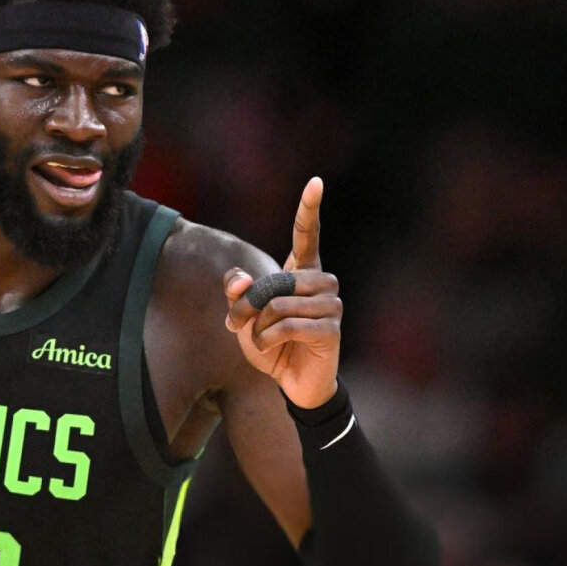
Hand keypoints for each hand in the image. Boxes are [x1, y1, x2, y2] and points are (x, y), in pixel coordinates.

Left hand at [223, 176, 341, 408]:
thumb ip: (238, 293)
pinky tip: (271, 348)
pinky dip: (268, 339)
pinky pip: (288, 325)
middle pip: (274, 280)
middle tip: (234, 325)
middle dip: (246, 305)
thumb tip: (238, 279)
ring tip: (259, 340)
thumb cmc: (272, 345)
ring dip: (257, 326)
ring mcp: (331, 305)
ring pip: (278, 304)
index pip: (307, 234)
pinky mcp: (331, 329)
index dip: (309, 208)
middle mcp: (322, 283)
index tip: (315, 181)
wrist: (293, 384)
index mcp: (303, 272)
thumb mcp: (245, 317)